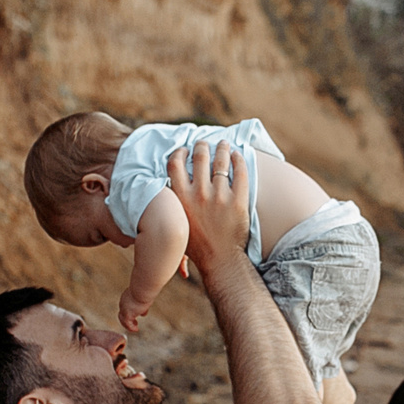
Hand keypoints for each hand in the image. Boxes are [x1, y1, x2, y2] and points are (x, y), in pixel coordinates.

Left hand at [117, 290, 149, 333]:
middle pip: (122, 313)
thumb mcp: (144, 297)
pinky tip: (136, 329)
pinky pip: (127, 324)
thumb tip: (143, 313)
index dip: (132, 310)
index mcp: (126, 296)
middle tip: (135, 322)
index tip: (139, 314)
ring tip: (135, 328)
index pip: (127, 305)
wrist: (142, 289)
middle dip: (127, 318)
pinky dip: (131, 327)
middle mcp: (123, 303)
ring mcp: (124, 309)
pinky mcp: (128, 315)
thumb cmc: (145, 289)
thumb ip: (142, 305)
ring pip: (122, 319)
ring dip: (128, 324)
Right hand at [166, 138, 250, 282]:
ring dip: (222, 148)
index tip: (185, 150)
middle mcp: (198, 194)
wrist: (219, 260)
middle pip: (199, 157)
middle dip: (202, 145)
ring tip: (224, 144)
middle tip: (205, 143)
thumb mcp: (176, 220)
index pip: (175, 163)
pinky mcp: (238, 201)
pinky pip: (240, 173)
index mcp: (180, 197)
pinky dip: (239, 160)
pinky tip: (238, 156)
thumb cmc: (196, 244)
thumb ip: (172, 203)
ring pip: (221, 161)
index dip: (180, 152)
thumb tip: (163, 188)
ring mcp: (219, 197)